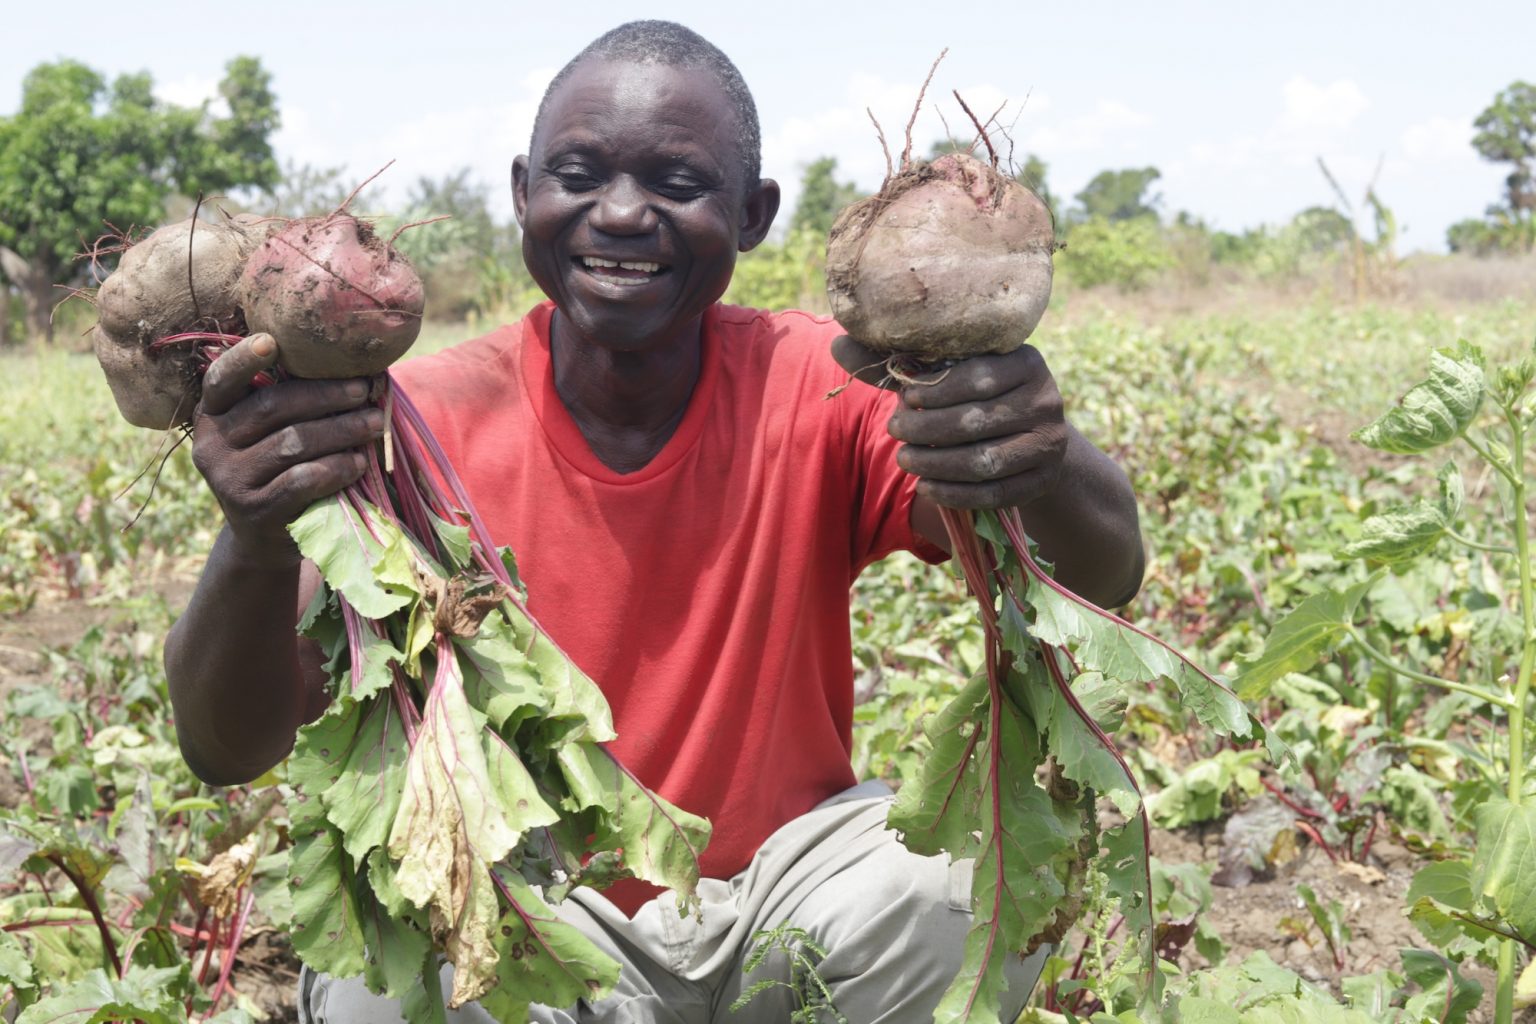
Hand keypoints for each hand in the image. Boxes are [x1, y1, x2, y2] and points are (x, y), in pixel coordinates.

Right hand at [191, 333, 382, 564]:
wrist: (265, 537)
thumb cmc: (277, 470)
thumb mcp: (269, 434)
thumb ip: (288, 404)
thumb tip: (353, 370)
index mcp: (212, 414)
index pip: (221, 380)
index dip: (243, 359)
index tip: (272, 341)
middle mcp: (212, 445)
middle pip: (272, 407)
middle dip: (326, 395)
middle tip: (365, 390)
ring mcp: (229, 480)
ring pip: (292, 443)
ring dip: (341, 430)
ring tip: (374, 424)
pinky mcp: (254, 510)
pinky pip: (302, 480)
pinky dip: (336, 468)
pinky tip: (359, 463)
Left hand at [831, 335, 1067, 509]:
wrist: (1028, 438)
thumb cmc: (974, 398)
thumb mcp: (944, 376)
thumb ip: (896, 363)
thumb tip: (836, 344)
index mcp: (1025, 361)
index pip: (979, 377)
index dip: (936, 391)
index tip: (904, 398)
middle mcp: (1046, 399)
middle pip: (976, 421)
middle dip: (927, 430)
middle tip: (894, 432)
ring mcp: (1049, 443)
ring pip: (984, 461)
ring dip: (936, 464)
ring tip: (905, 460)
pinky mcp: (1042, 480)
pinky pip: (994, 493)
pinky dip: (955, 494)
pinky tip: (927, 487)